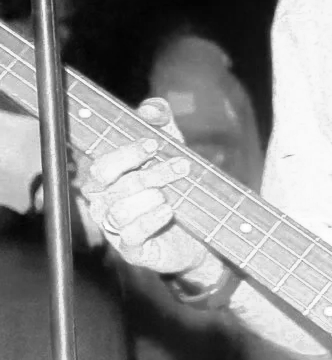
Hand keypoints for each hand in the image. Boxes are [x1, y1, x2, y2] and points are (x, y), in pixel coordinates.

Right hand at [71, 98, 217, 282]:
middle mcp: (104, 204)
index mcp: (107, 180)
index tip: (155, 143)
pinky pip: (130, 236)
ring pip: (120, 210)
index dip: (127, 153)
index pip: (102, 164)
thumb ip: (162, 127)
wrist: (200, 236)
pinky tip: (169, 211)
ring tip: (174, 195)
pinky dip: (150, 221)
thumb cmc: (178, 190)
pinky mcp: (131, 251)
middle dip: (150, 173)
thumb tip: (152, 108)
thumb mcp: (173, 154)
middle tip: (182, 167)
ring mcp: (115, 229)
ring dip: (152, 197)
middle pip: (113, 185)